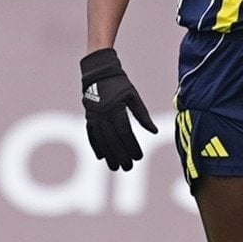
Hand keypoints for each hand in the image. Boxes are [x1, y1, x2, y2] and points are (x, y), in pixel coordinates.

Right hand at [80, 48, 157, 170]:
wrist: (99, 73)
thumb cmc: (120, 84)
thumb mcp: (133, 97)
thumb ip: (142, 115)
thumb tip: (154, 131)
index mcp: (115, 109)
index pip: (124, 132)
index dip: (132, 146)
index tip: (139, 157)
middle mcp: (102, 115)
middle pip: (112, 140)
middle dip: (120, 155)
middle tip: (128, 168)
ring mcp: (93, 117)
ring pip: (101, 140)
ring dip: (108, 155)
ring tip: (115, 167)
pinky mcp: (88, 118)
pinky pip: (91, 135)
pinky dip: (96, 146)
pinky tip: (101, 157)